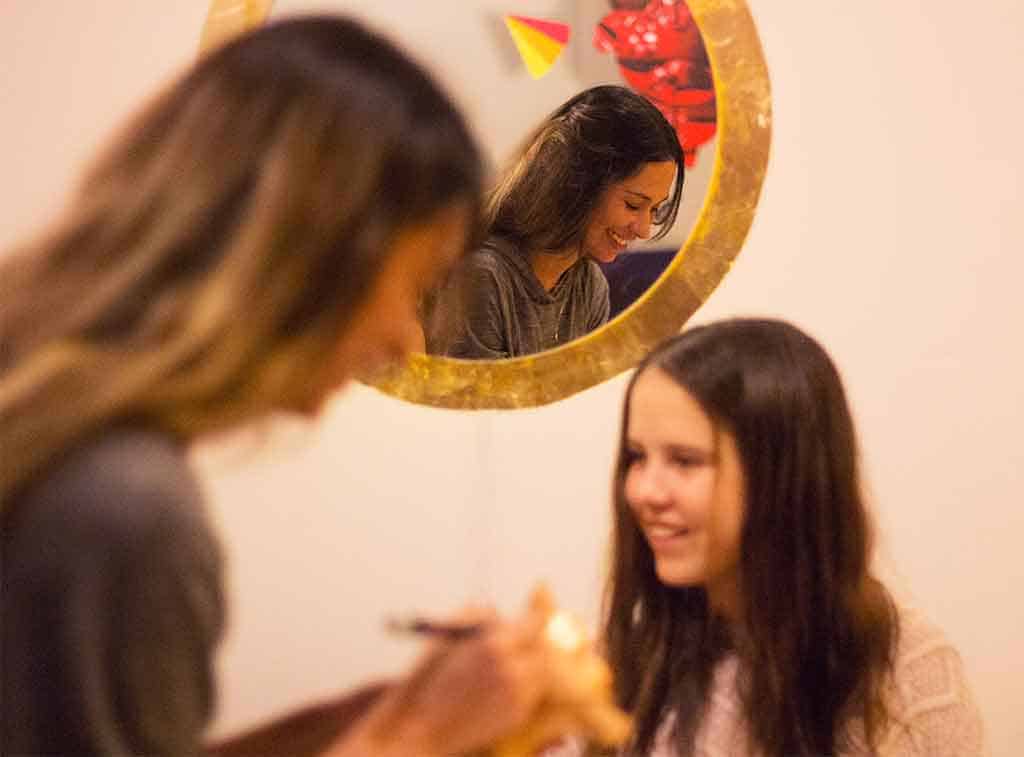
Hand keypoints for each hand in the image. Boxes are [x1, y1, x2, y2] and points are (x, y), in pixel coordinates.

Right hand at [333, 605, 549, 756]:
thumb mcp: (446, 636)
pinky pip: (532, 693)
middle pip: (544, 648)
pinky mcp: (517, 716)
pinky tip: (501, 688)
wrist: (420, 729)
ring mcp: (518, 696)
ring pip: (542, 672)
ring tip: (508, 668)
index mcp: (494, 645)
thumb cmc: (426, 681)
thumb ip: (475, 617)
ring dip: (531, 666)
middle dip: (533, 644)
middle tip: (520, 644)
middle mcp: (512, 670)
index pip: (535, 624)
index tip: (525, 622)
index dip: (530, 621)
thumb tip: (494, 609)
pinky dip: (524, 687)